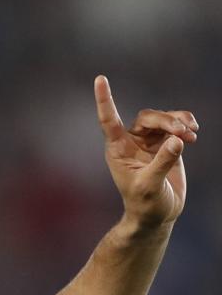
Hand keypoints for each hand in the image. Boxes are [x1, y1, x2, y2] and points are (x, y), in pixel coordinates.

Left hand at [95, 75, 196, 229]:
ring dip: (179, 122)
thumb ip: (162, 163)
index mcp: (118, 150)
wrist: (157, 215)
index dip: (105, 100)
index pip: (109, 120)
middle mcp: (131, 142)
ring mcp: (149, 141)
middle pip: (148, 117)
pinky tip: (194, 133)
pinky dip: (186, 125)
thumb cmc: (146, 205)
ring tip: (192, 134)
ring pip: (164, 118)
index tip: (100, 79)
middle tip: (182, 132)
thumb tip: (177, 141)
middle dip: (167, 121)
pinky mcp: (166, 143)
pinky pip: (177, 124)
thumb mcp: (151, 186)